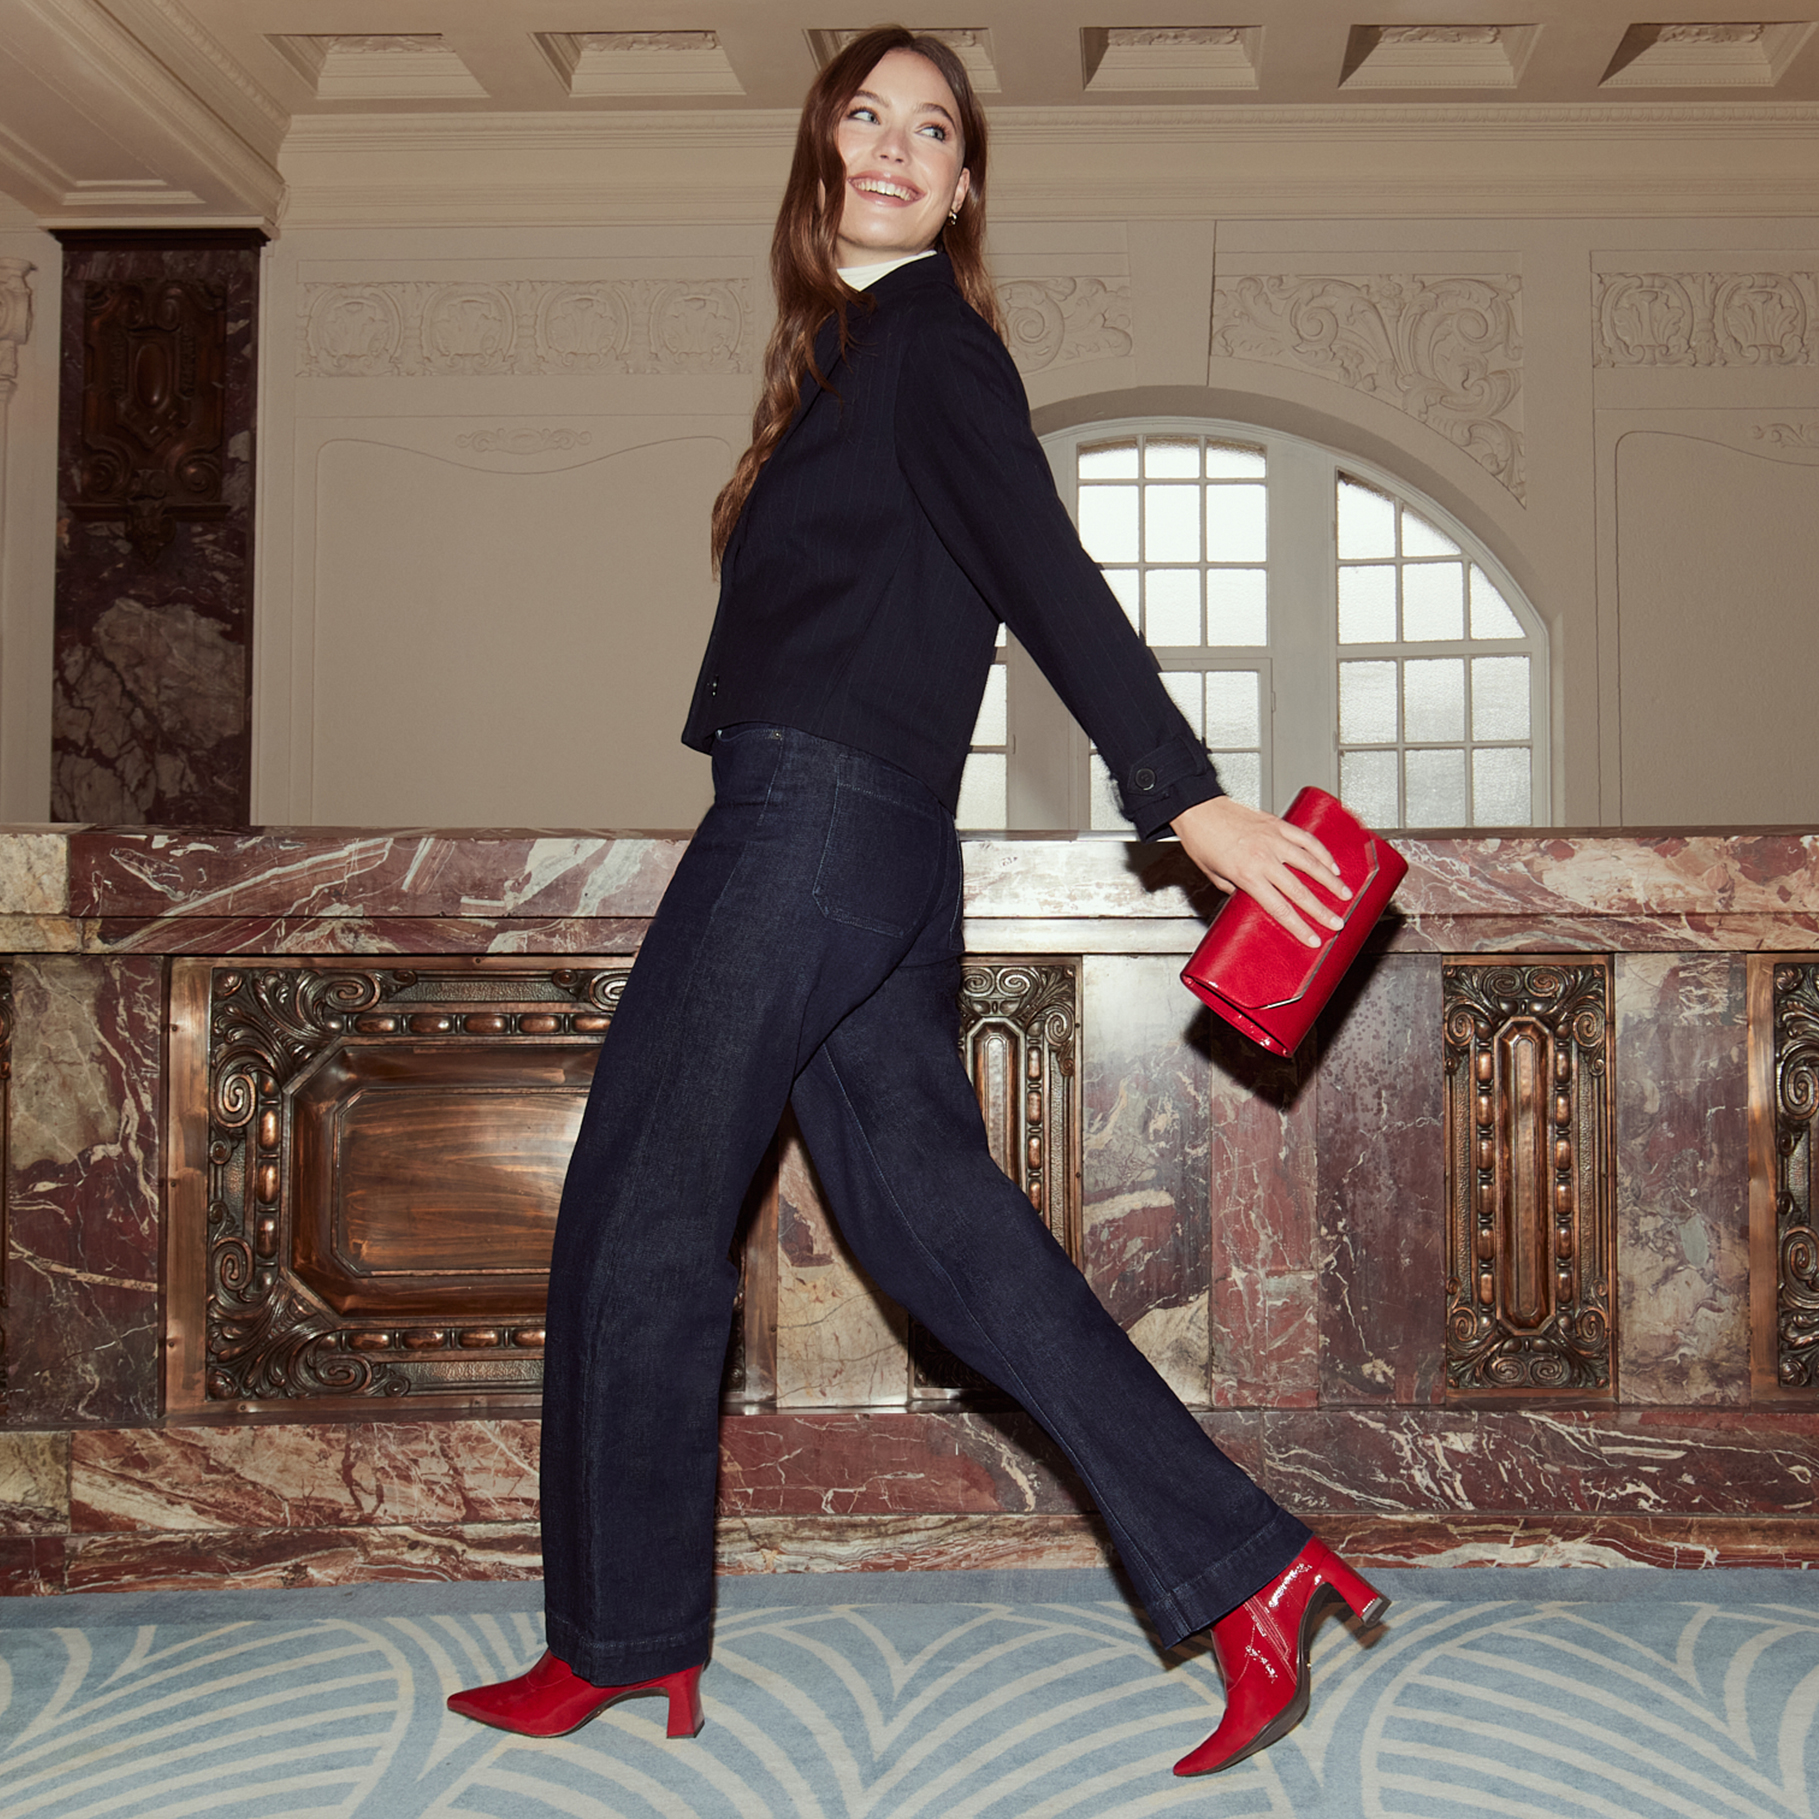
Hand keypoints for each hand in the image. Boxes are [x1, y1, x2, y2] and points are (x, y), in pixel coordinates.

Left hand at [1170, 796, 1349, 947]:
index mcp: (1246, 874)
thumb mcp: (1215, 876)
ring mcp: (1273, 839)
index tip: (1312, 938)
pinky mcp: (1277, 824)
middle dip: (1321, 911)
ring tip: (1344, 894)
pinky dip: (1321, 852)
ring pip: (1310, 863)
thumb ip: (1237, 890)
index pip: (1279, 908)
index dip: (1298, 926)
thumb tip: (1252, 900)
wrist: (1198, 810)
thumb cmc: (1202, 840)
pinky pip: (1306, 839)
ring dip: (1330, 881)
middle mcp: (1263, 857)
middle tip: (1336, 923)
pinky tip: (1331, 863)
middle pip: (1300, 891)